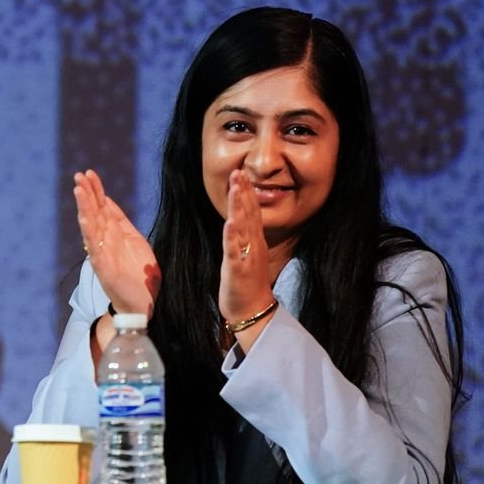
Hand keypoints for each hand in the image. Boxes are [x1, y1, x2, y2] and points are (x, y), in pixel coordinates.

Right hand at [74, 169, 159, 316]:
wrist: (143, 304)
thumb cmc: (139, 275)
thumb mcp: (136, 241)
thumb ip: (122, 223)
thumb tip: (109, 202)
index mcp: (114, 233)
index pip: (103, 207)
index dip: (97, 190)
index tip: (89, 173)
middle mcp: (105, 241)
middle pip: (94, 212)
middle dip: (87, 193)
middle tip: (79, 175)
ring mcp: (102, 253)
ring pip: (91, 226)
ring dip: (84, 207)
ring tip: (79, 190)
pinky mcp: (103, 267)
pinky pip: (94, 247)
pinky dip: (89, 232)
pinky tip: (84, 219)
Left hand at [219, 169, 274, 330]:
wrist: (253, 311)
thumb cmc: (247, 282)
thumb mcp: (246, 253)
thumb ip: (244, 235)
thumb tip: (238, 218)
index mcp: (254, 241)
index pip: (251, 212)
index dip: (246, 192)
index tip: (240, 173)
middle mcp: (253, 245)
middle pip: (249, 214)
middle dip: (243, 192)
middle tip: (238, 172)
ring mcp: (246, 256)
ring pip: (243, 228)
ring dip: (240, 208)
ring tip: (236, 189)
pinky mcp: (238, 270)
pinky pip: (235, 252)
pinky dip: (232, 237)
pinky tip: (230, 224)